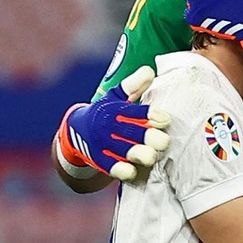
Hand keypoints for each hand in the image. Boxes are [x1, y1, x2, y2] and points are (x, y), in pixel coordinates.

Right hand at [55, 66, 170, 181]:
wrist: (77, 130)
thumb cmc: (106, 112)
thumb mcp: (117, 96)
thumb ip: (134, 85)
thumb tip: (150, 70)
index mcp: (117, 109)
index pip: (134, 112)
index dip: (149, 115)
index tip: (165, 119)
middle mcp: (110, 127)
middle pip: (131, 133)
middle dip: (148, 137)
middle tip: (164, 142)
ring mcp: (104, 144)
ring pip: (123, 150)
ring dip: (137, 154)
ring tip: (151, 157)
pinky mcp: (100, 160)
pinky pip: (110, 166)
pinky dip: (120, 170)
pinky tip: (131, 172)